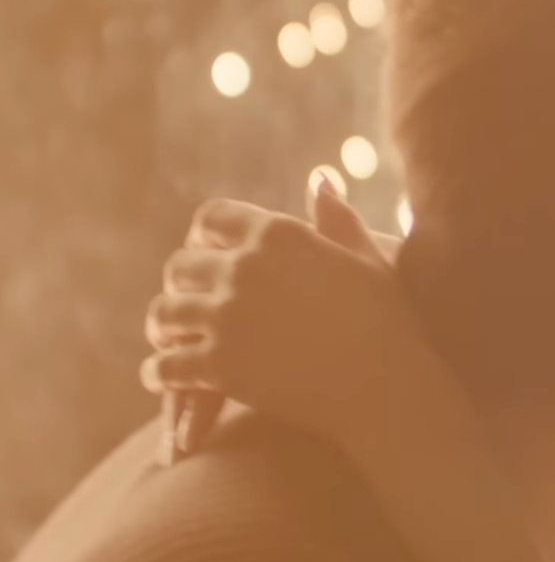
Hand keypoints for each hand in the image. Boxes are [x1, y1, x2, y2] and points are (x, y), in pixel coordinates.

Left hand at [144, 182, 431, 453]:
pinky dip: (159, 373)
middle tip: (184, 304)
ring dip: (163, 329)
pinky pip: (167, 365)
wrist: (389, 384)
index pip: (211, 217)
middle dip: (180, 285)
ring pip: (165, 314)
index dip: (202, 236)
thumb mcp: (367, 258)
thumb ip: (336, 217)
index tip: (204, 253)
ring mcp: (228, 316)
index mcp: (280, 234)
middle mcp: (246, 268)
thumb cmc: (388, 321)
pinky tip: (162, 377)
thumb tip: (319, 176)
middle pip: (180, 266)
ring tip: (167, 342)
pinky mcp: (220, 365)